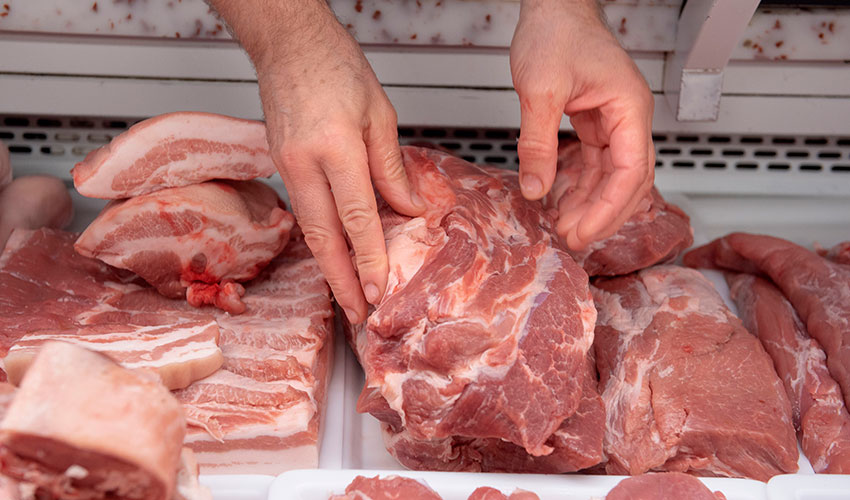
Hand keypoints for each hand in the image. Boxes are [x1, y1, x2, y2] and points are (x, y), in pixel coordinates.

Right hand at [210, 0, 424, 322]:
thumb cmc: (335, 66)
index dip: (369, 258)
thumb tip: (409, 209)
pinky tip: (334, 257)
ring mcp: (287, 167)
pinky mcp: (281, 166)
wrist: (288, 43)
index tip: (379, 289)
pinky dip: (320, 241)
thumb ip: (391, 167)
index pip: (357, 217)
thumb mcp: (379, 113)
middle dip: (342, 281)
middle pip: (323, 238)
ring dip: (328, 269)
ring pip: (308, 231)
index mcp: (336, 147)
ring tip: (348, 296)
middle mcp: (305, 163)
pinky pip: (303, 213)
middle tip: (359, 314)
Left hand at [511, 0, 654, 249]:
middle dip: (603, 214)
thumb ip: (537, 143)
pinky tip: (564, 202)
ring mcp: (615, 120)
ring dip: (592, 204)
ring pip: (614, 176)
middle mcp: (629, 117)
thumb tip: (534, 188)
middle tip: (573, 238)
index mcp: (629, 108)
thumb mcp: (539, 91)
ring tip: (565, 227)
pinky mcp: (597, 122)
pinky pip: (597, 163)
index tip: (582, 231)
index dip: (608, 208)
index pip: (631, 171)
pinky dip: (583, 185)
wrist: (552, 5)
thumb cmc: (556, 32)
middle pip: (629, 180)